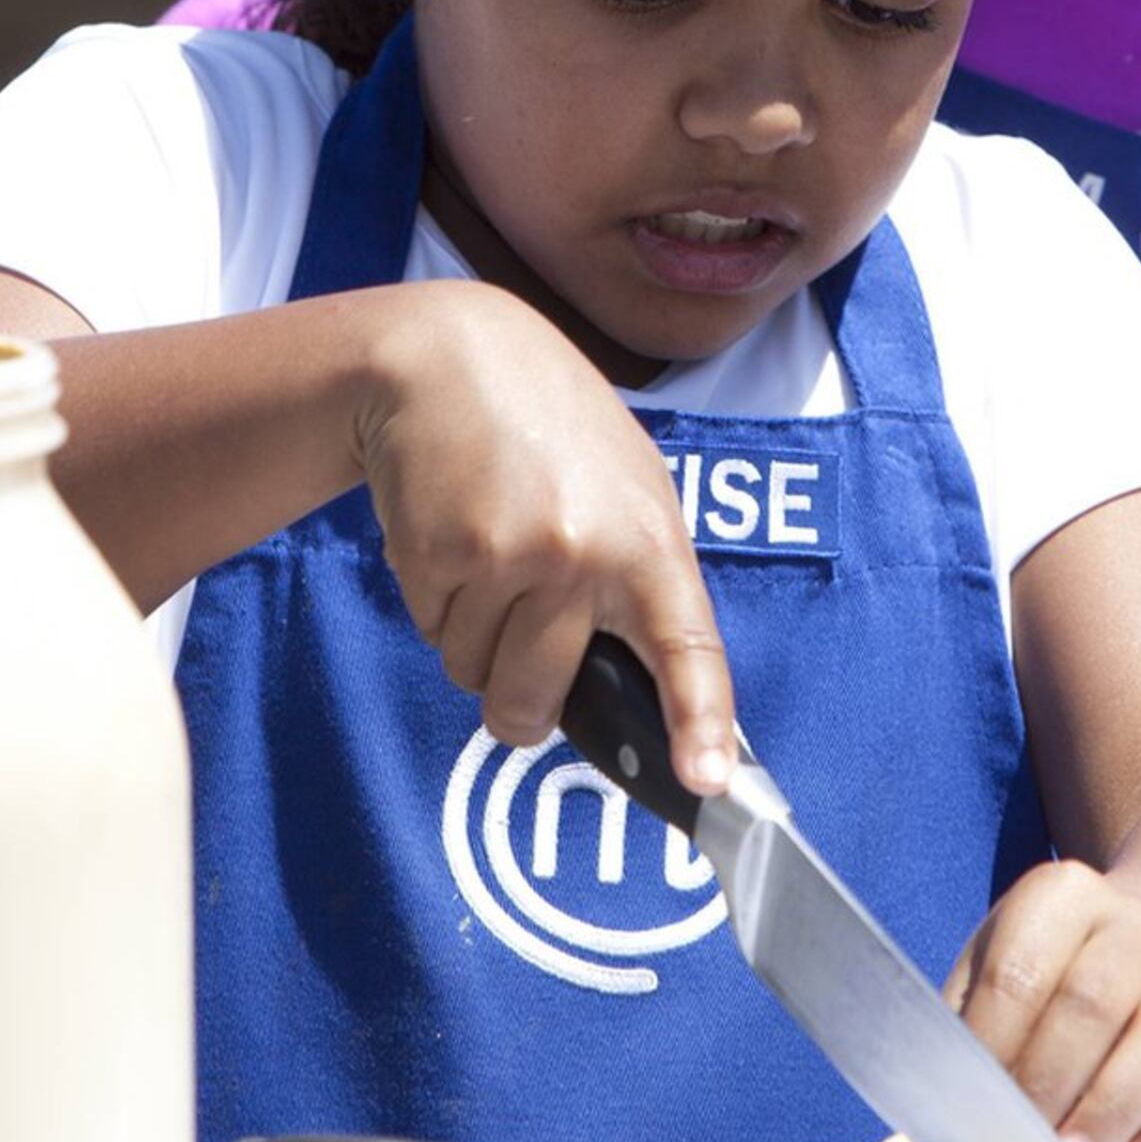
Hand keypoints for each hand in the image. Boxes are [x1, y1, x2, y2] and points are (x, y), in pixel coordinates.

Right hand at [353, 282, 737, 792]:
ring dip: (475, 638)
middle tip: (519, 650)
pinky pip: (433, 632)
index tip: (706, 782)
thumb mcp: (630, 486)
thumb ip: (640, 579)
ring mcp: (506, 558)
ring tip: (491, 552)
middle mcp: (581, 556)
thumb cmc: (552, 427)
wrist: (450, 359)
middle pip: (535, 704)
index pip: (686, 650)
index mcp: (648, 542)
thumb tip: (646, 689)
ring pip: (474, 675)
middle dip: (520, 703)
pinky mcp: (437, 555)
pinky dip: (439, 603)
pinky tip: (455, 535)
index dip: (700, 724)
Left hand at [950, 860, 1140, 1141]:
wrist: (1139, 955)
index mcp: (1065, 897)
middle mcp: (1137, 926)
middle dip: (1051, 1081)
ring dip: (1111, 1110)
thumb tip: (943, 1103)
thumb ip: (971, 1023)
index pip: (1022, 972)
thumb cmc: (1046, 974)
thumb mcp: (995, 967)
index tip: (972, 1104)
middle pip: (1092, 1004)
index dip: (995, 1042)